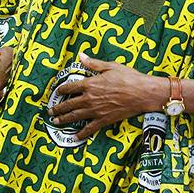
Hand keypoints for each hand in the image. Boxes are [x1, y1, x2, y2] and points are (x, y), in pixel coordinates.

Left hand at [48, 53, 166, 140]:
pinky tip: (75, 136)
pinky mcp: (104, 120)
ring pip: (75, 116)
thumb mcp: (110, 66)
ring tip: (55, 121)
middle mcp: (90, 98)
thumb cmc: (128, 77)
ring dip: (64, 119)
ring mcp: (96, 110)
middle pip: (69, 104)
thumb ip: (93, 63)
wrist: (143, 93)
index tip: (57, 92)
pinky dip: (81, 133)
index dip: (61, 90)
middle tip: (50, 111)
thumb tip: (81, 56)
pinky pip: (90, 128)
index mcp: (90, 84)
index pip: (70, 87)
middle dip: (58, 108)